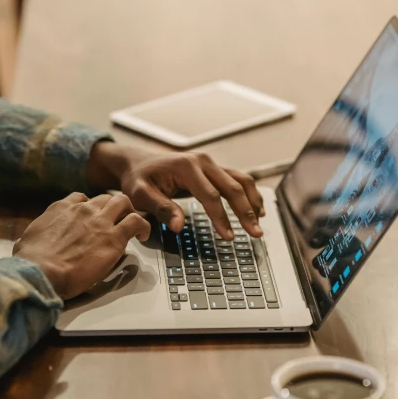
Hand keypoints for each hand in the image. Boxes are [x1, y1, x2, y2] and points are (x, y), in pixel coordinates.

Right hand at [13, 192, 150, 299]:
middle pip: (105, 198)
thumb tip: (30, 242)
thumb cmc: (31, 261)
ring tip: (133, 225)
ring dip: (130, 211)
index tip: (92, 216)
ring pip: (123, 202)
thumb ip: (36, 235)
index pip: (81, 198)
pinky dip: (143, 226)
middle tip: (117, 220)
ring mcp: (100, 221)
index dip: (89, 206)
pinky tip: (143, 235)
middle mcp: (82, 209)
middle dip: (113, 207)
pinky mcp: (114, 238)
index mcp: (61, 208)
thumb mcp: (27, 239)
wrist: (40, 271)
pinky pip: (136, 222)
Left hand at [86, 143, 263, 240]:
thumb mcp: (141, 194)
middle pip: (232, 187)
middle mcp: (202, 161)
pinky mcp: (213, 168)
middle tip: (255, 233)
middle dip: (246, 212)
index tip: (229, 237)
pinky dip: (249, 193)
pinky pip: (236, 179)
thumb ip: (161, 209)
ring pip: (240, 180)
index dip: (222, 218)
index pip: (211, 196)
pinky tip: (256, 208)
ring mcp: (210, 163)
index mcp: (186, 167)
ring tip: (260, 223)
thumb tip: (179, 226)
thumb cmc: (138, 179)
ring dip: (252, 201)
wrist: (137, 163)